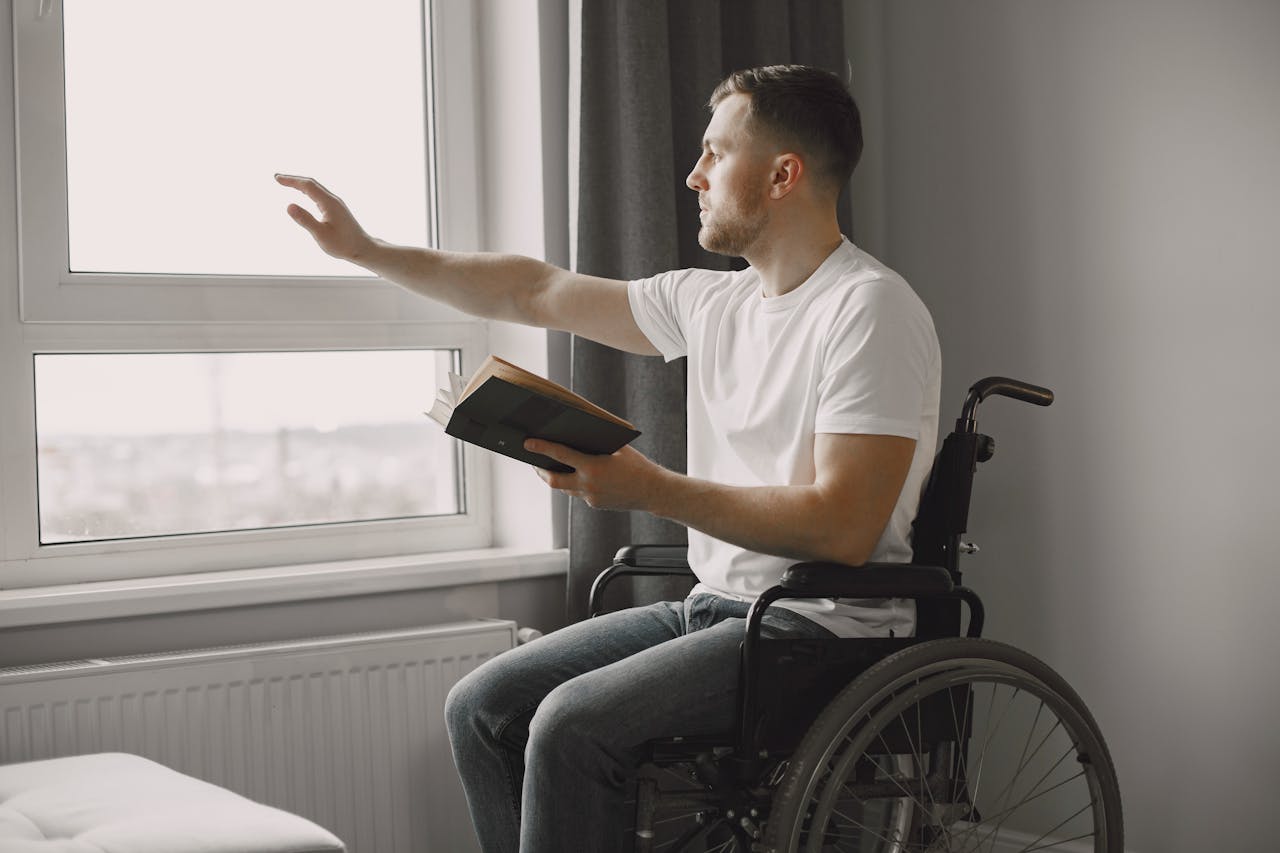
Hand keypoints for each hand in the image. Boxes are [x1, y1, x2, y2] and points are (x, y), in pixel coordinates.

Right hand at [275, 174, 372, 261]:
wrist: (363, 249)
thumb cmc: (343, 244)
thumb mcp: (321, 234)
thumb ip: (305, 220)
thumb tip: (289, 205)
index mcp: (329, 203)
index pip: (307, 185)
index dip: (291, 180)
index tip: (277, 178)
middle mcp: (333, 200)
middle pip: (311, 183)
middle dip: (294, 179)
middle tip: (277, 177)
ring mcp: (336, 203)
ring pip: (316, 188)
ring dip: (300, 183)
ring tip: (285, 182)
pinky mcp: (336, 209)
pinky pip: (319, 194)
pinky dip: (308, 190)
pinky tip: (303, 193)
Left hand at [525, 439, 669, 512]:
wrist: (652, 492)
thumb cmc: (637, 465)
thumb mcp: (617, 448)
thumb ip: (596, 443)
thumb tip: (575, 434)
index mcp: (592, 467)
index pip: (560, 455)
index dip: (541, 448)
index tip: (527, 443)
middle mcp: (588, 485)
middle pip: (553, 480)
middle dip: (541, 470)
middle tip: (533, 462)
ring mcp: (590, 497)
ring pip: (565, 488)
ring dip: (556, 478)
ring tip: (549, 467)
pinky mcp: (594, 504)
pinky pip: (578, 493)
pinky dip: (574, 484)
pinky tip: (575, 476)